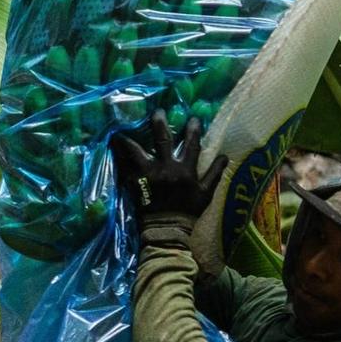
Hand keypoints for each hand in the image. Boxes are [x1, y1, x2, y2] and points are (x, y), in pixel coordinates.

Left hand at [113, 110, 227, 223]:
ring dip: (129, 139)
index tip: (193, 118)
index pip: (192, 145)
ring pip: (137, 152)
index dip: (193, 130)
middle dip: (160, 123)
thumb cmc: (188, 212)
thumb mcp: (206, 194)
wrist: (168, 230)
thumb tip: (226, 156)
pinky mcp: (137, 183)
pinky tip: (114, 148)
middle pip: (163, 140)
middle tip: (157, 111)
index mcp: (186, 171)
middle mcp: (167, 169)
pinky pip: (126, 167)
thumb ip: (215, 173)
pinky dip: (120, 157)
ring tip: (122, 129)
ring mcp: (149, 175)